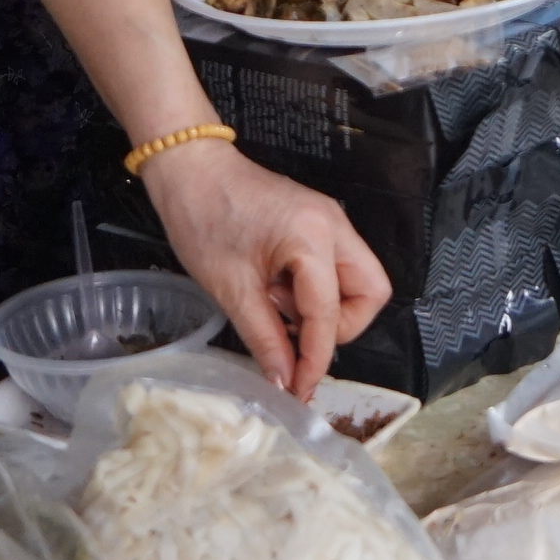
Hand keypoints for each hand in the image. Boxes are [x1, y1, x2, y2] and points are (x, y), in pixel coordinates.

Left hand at [140, 138, 391, 398]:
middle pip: (370, 292)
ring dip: (329, 309)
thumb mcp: (230, 289)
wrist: (189, 169)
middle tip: (298, 338)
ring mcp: (331, 221)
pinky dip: (317, 291)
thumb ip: (265, 339)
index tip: (299, 390)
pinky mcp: (320, 222)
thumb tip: (286, 381)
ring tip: (279, 308)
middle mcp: (335, 226)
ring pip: (359, 281)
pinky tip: (279, 293)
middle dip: (341, 327)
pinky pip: (337, 268)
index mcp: (313, 237)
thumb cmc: (202, 221)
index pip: (329, 314)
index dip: (316, 359)